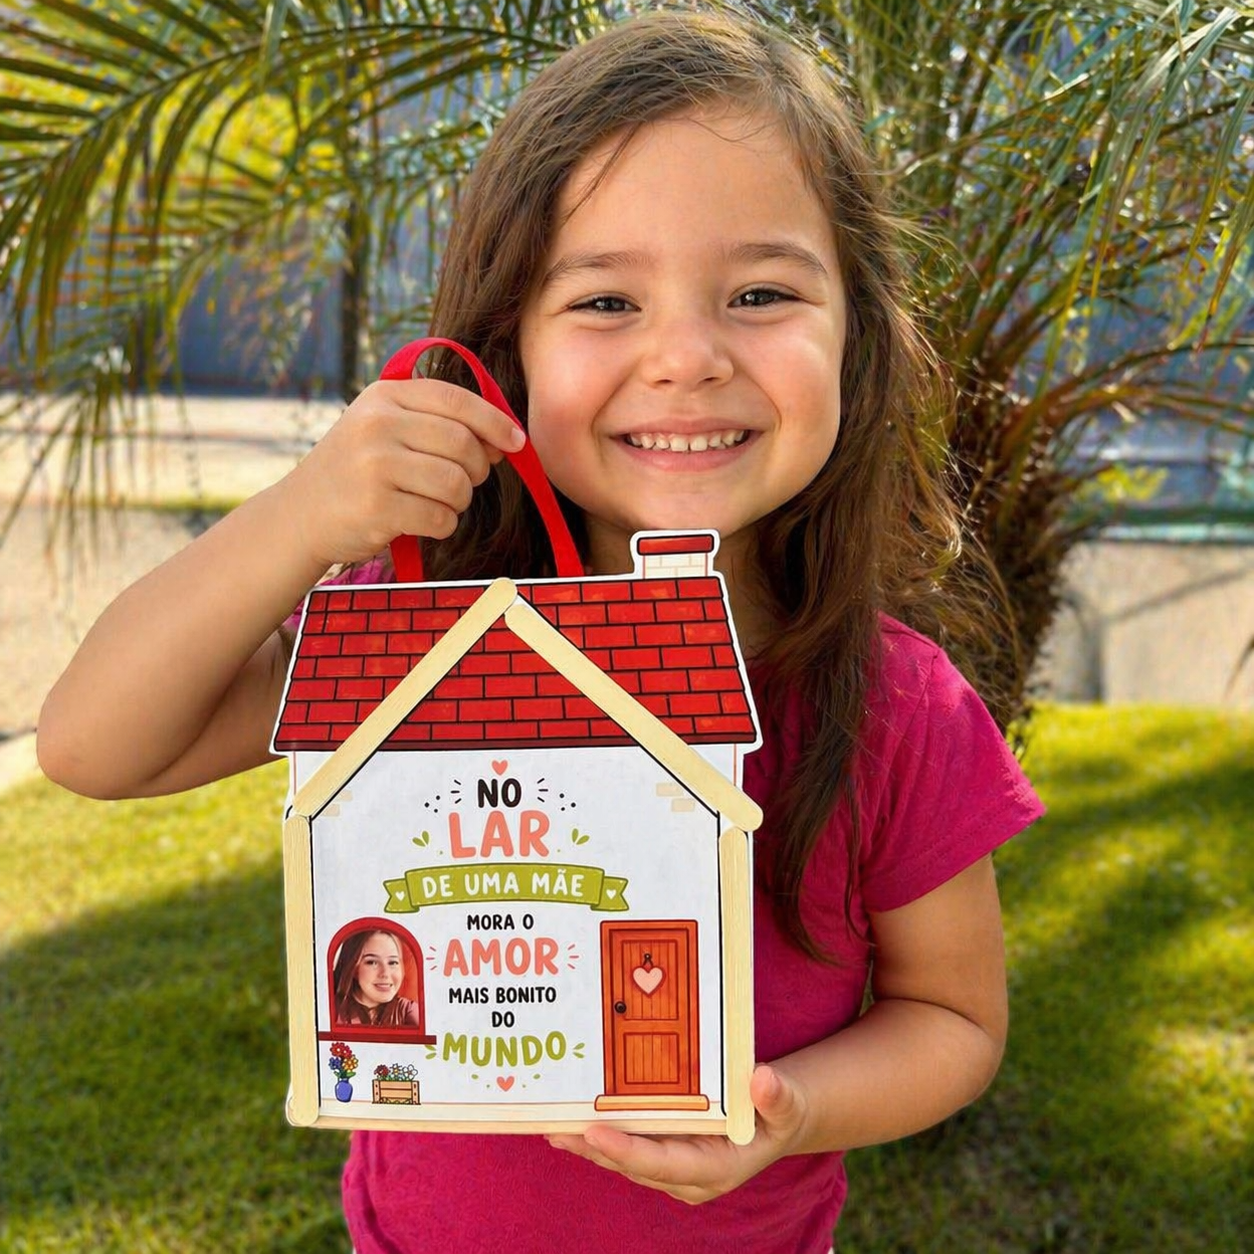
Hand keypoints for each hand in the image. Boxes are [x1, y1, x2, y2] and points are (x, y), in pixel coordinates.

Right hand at [277, 378, 525, 567]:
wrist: (300, 515)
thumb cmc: (357, 471)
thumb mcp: (384, 428)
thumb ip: (438, 423)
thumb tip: (506, 439)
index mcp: (385, 397)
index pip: (456, 400)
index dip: (495, 421)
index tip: (516, 442)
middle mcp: (378, 425)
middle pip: (463, 444)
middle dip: (477, 470)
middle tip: (465, 483)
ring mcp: (375, 466)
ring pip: (457, 484)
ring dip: (459, 501)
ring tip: (437, 502)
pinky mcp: (378, 508)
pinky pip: (441, 518)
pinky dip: (442, 525)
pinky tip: (421, 521)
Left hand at [547, 1064, 808, 1204]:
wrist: (777, 1118)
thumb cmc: (781, 1110)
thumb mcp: (788, 1103)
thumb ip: (778, 1097)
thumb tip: (762, 1080)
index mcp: (716, 1169)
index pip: (663, 1164)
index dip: (627, 1151)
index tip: (594, 1132)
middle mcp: (688, 1176)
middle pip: (633, 1165)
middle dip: (593, 1149)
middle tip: (554, 1126)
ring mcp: (674, 1167)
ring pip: (623, 1160)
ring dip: (587, 1145)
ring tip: (549, 1125)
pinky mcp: (665, 1152)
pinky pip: (627, 1147)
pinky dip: (598, 1136)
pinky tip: (570, 1123)